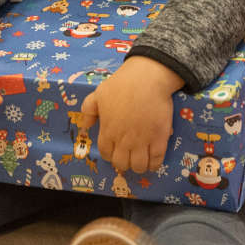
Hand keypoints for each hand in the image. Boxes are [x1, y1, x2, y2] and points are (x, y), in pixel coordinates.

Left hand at [77, 56, 182, 173]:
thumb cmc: (122, 84)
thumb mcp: (98, 94)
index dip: (110, 155)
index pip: (106, 154)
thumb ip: (88, 110)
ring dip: (139, 166)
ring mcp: (142, 141)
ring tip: (141, 161)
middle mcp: (124, 140)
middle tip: (128, 157)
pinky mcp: (159, 139)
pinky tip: (153, 161)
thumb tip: (85, 126)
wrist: (148, 78)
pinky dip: (154, 164)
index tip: (115, 151)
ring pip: (139, 166)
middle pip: (121, 164)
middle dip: (124, 163)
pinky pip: (156, 160)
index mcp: (108, 131)